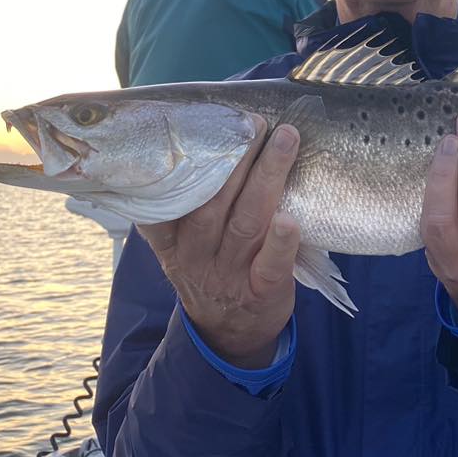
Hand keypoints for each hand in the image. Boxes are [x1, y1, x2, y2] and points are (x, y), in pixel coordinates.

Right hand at [137, 116, 300, 368]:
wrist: (228, 336)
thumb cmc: (210, 269)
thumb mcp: (180, 246)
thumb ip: (180, 205)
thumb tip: (188, 139)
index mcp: (172, 239)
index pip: (167, 199)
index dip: (181, 162)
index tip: (199, 124)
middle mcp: (196, 255)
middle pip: (213, 201)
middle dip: (235, 157)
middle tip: (255, 120)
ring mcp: (228, 274)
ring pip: (245, 221)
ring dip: (267, 177)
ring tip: (286, 139)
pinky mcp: (262, 292)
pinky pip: (271, 265)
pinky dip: (281, 241)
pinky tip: (290, 218)